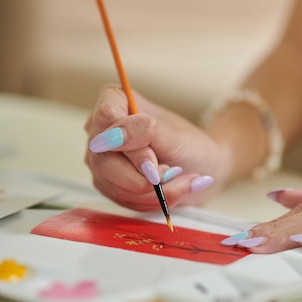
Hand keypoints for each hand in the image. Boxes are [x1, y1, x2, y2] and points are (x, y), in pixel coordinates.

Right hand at [84, 84, 222, 210]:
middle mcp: (101, 130)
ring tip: (180, 179)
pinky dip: (154, 199)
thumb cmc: (189, 144)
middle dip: (144, 174)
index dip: (127, 140)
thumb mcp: (173, 135)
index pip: (106, 117)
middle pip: (104, 159)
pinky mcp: (108, 185)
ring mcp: (101, 160)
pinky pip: (123, 200)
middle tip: (172, 172)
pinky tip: (172, 189)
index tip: (153, 157)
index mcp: (115, 101)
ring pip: (115, 185)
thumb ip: (144, 130)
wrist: (201, 167)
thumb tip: (113, 136)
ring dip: (155, 190)